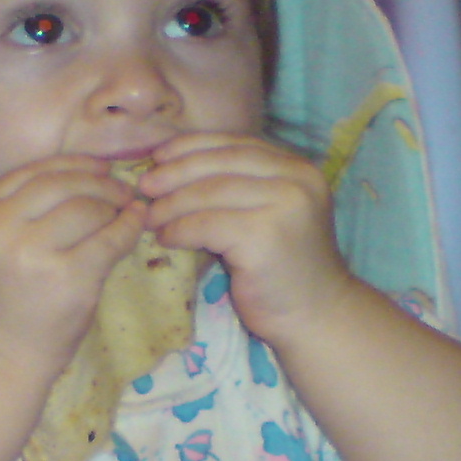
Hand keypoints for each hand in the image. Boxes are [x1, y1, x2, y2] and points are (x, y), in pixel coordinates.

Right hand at [0, 155, 144, 377]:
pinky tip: (135, 224)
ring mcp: (34, 253)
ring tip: (127, 210)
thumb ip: (21, 212)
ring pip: (87, 207)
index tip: (98, 168)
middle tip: (121, 190)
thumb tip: (86, 176)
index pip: (32, 172)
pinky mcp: (69, 278)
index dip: (73, 165)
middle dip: (99, 182)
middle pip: (62, 183)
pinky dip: (128, 227)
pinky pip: (109, 239)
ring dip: (114, 204)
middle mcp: (1, 228)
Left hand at [137, 133, 355, 345]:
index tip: (159, 156)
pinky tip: (166, 238)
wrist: (315, 316)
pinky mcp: (264, 236)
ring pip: (210, 193)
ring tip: (149, 217)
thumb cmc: (284, 268)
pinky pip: (206, 225)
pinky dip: (180, 230)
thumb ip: (240, 186)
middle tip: (145, 186)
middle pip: (220, 164)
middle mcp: (296, 179)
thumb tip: (174, 167)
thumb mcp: (268, 213)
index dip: (192, 146)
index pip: (236, 144)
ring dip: (172, 204)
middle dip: (176, 172)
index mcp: (297, 167)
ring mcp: (283, 206)